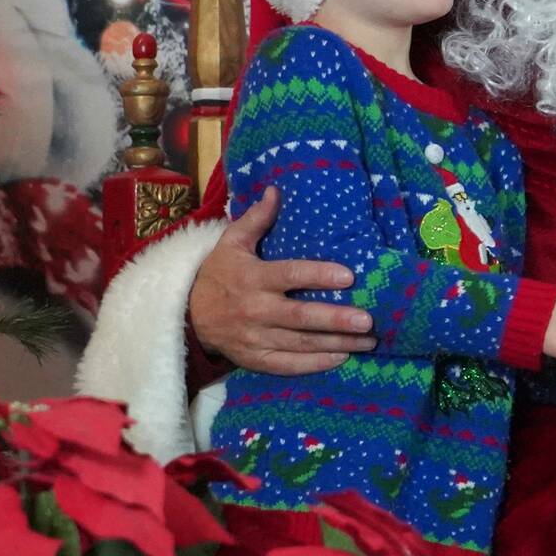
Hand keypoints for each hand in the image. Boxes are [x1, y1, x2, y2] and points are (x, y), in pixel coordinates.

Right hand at [188, 187, 376, 375]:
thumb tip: (276, 191)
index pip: (290, 275)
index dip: (318, 276)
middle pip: (300, 317)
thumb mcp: (231, 243)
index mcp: (252, 277)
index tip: (348, 276)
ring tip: (368, 341)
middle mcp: (256, 309)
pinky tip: (342, 358)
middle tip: (367, 319)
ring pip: (301, 343)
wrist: (188, 316)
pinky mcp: (256, 359)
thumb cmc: (217, 275)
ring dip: (337, 343)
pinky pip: (289, 365)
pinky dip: (316, 364)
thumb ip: (256, 219)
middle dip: (336, 319)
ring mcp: (256, 338)